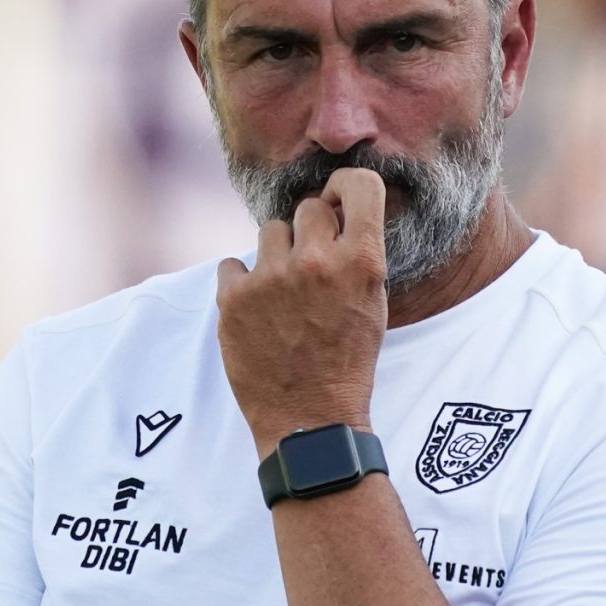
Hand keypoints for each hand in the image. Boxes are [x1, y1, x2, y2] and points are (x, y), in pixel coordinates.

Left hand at [216, 167, 388, 456]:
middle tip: (311, 270)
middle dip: (310, 232)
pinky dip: (243, 283)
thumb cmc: (347, 363)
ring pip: (270, 232)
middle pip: (308, 208)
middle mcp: (316, 262)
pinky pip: (233, 263)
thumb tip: (336, 208)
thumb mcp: (372, 304)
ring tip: (285, 297)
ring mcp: (272, 278)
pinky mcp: (234, 298)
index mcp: (361, 262)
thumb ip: (357, 253)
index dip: (346, 188)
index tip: (338, 202)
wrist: (311, 421)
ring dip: (277, 256)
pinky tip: (259, 312)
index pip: (359, 184)